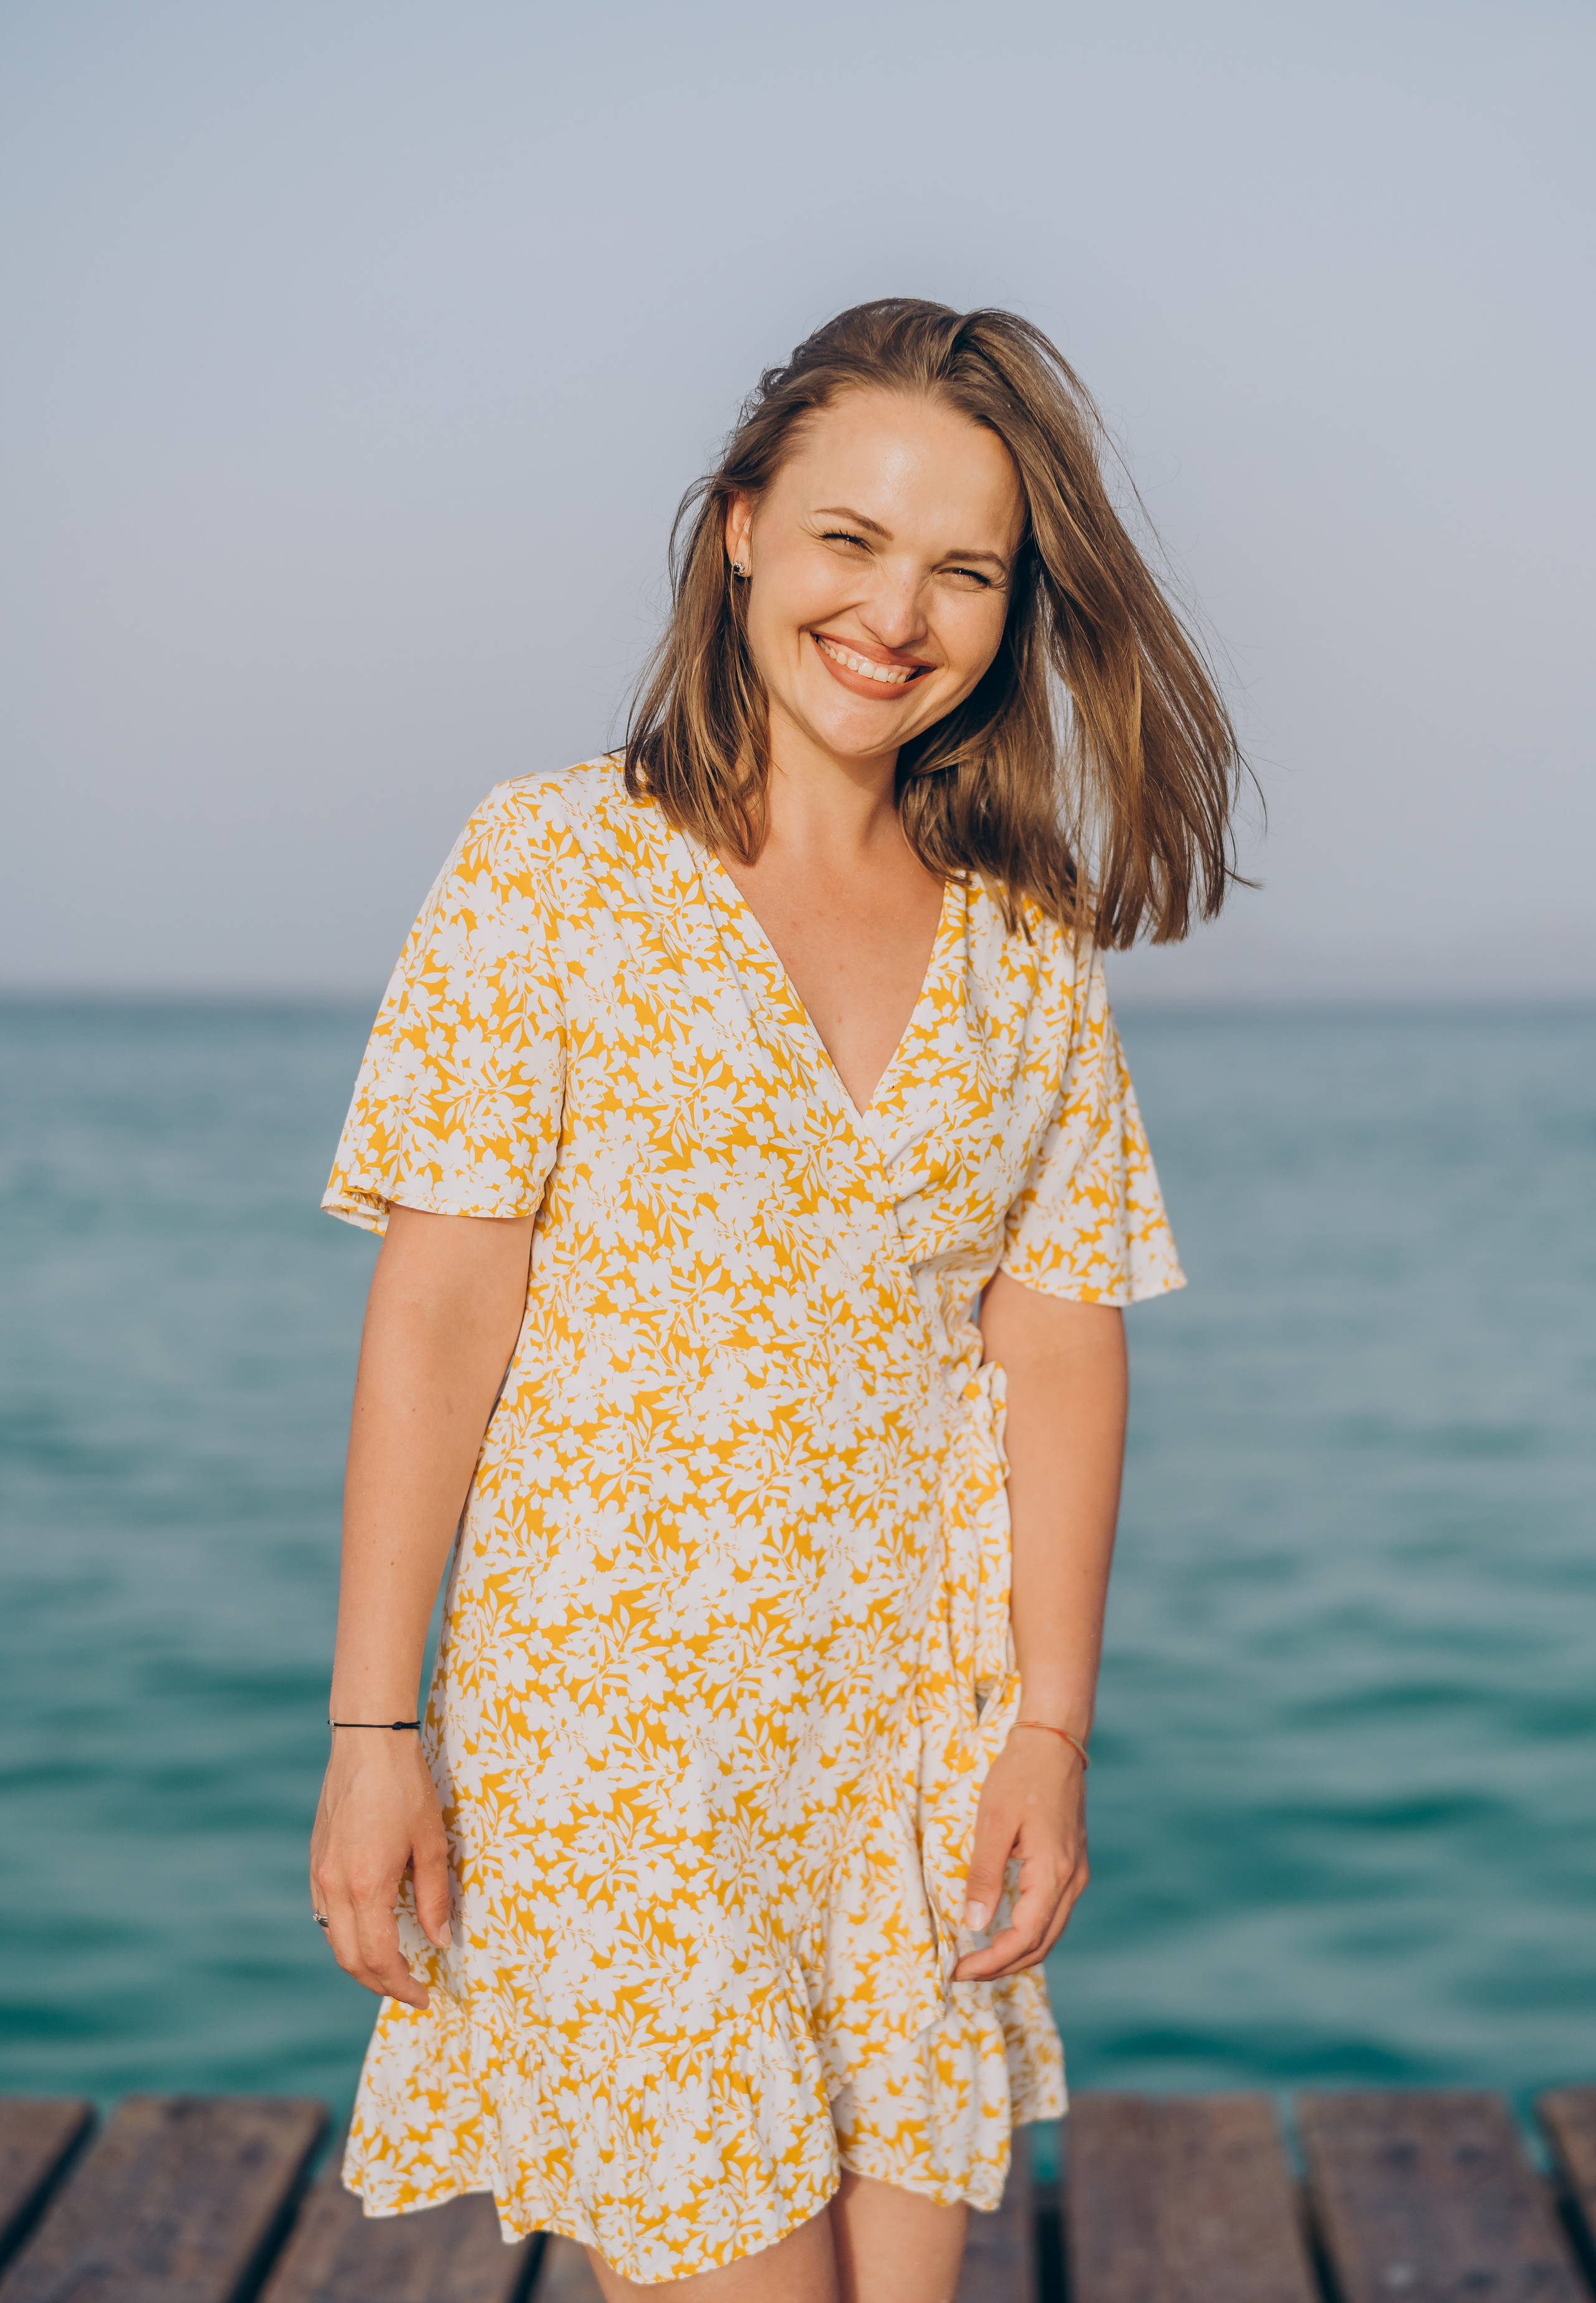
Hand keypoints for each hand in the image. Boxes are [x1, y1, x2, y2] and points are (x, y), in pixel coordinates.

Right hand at [309, 1731, 451, 2007]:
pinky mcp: (316, 1860)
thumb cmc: (405, 1787)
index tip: (423, 1996)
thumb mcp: (431, 1842)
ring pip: (333, 1939)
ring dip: (360, 1962)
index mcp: (366, 1885)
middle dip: (380, 1984)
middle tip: (410, 1992)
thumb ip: (434, 1897)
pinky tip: (369, 1932)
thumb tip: (440, 1942)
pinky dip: (345, 1935)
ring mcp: (319, 1873)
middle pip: (350, 1958)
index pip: (378, 1957)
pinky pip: (325, 1914)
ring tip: (392, 1968)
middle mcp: (334, 1886)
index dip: (401, 1985)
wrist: (367, 1742)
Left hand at [952, 1726, 1087, 1981]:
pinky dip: (1028, 1932)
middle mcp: (1072, 1881)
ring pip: (1049, 1933)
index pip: (1025, 1938)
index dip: (992, 1962)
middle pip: (1041, 1945)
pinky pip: (1052, 1913)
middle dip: (1002, 1966)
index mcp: (1054, 1873)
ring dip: (1016, 1952)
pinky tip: (1003, 1930)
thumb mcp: (994, 1822)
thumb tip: (974, 1923)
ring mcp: (1076, 1874)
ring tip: (978, 1959)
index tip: (959, 1970)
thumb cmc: (1020, 1775)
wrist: (1053, 1741)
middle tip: (963, 1972)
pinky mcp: (1071, 1865)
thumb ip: (985, 1874)